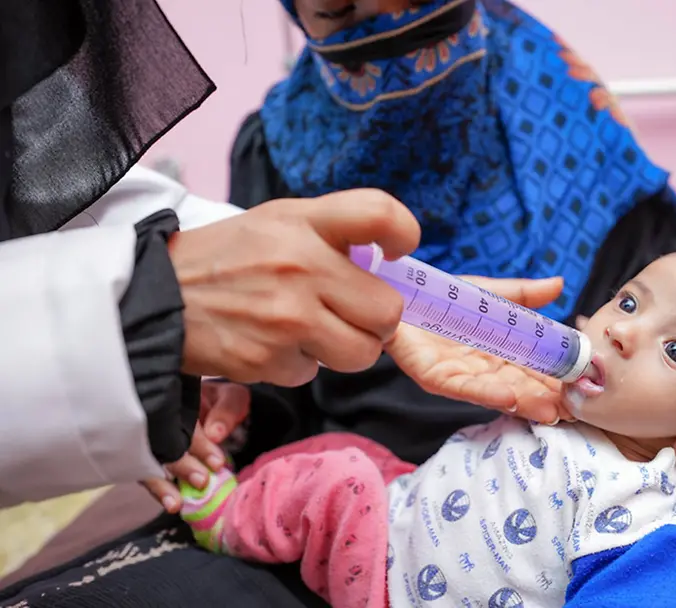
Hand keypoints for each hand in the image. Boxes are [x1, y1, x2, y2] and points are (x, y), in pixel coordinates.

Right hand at [142, 382, 250, 512]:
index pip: (184, 423)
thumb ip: (227, 410)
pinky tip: (168, 504)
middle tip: (201, 482)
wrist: (212, 408)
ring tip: (175, 505)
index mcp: (177, 401)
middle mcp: (158, 420)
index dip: (200, 445)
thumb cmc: (221, 403)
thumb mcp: (230, 398)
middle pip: (163, 445)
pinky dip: (158, 490)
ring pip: (149, 462)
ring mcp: (150, 440)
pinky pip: (148, 474)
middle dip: (182, 467)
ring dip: (162, 486)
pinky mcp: (148, 459)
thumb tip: (215, 433)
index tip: (217, 463)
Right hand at [170, 189, 420, 386]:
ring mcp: (286, 319)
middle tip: (352, 313)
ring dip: (344, 348)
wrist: (154, 299)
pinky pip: (313, 374)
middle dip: (376, 320)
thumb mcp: (276, 222)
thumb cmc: (227, 259)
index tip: (399, 251)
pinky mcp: (268, 361)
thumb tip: (390, 267)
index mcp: (303, 222)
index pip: (379, 214)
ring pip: (361, 353)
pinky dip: (298, 364)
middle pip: (388, 311)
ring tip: (311, 330)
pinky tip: (270, 343)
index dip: (404, 234)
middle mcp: (300, 267)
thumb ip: (332, 234)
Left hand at [388, 276, 571, 423]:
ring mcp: (460, 376)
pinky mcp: (435, 376)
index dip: (557, 377)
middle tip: (575, 409)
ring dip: (525, 402)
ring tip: (551, 409)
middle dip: (547, 399)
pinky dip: (485, 392)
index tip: (583, 384)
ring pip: (497, 393)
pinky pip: (462, 387)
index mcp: (499, 353)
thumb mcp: (489, 294)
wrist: (398, 292)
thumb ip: (523, 295)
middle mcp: (482, 370)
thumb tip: (560, 284)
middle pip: (521, 387)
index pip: (535, 369)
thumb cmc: (442, 297)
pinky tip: (509, 397)